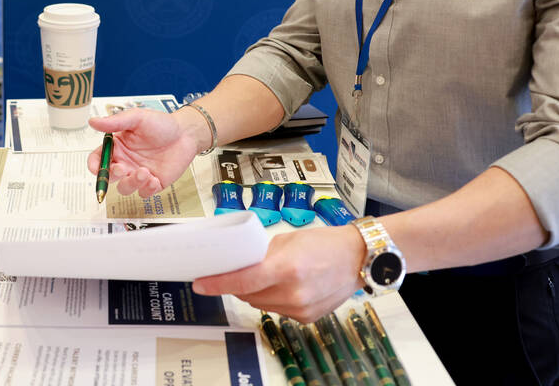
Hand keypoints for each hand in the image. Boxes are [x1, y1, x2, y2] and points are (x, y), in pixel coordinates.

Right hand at [84, 108, 200, 196]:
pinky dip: (147, 189)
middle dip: (112, 176)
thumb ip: (115, 122)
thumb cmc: (162, 123)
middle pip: (109, 177)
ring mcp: (138, 174)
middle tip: (122, 168)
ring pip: (124, 188)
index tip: (96, 168)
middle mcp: (125, 162)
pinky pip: (143, 193)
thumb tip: (92, 121)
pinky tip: (154, 179)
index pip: (98, 159)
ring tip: (145, 172)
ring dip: (131, 183)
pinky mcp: (152, 183)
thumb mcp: (137, 118)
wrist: (186, 133)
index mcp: (118, 147)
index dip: (94, 165)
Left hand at [192, 225, 365, 323]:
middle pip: (248, 296)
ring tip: (270, 276)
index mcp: (287, 268)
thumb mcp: (287, 240)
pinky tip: (285, 286)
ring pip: (261, 305)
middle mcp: (294, 292)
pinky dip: (274, 299)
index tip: (201, 284)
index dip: (218, 284)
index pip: (242, 282)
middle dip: (239, 285)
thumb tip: (239, 266)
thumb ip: (261, 255)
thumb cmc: (324, 243)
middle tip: (238, 271)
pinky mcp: (307, 318)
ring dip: (256, 293)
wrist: (357, 257)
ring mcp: (301, 308)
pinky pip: (278, 310)